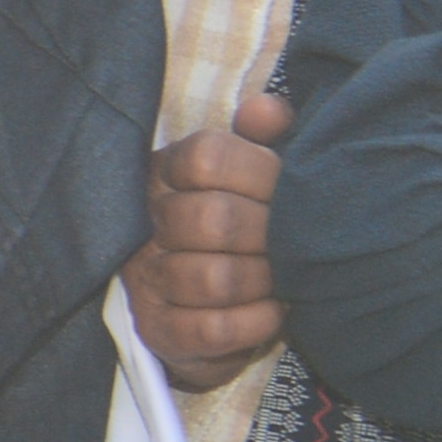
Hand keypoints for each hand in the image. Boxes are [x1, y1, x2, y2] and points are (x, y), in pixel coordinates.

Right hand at [130, 88, 292, 391]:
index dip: (255, 173)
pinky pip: (211, 329)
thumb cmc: (246, 225)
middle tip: (295, 244)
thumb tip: (265, 111)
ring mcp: (148, 280)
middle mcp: (146, 225)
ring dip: (263, 281)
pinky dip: (254, 322)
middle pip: (209, 219)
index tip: (283, 190)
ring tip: (286, 280)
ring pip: (210, 278)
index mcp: (167, 175)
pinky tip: (273, 312)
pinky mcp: (159, 330)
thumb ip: (262, 137)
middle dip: (267, 235)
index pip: (206, 157)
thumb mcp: (255, 172)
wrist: (217, 304)